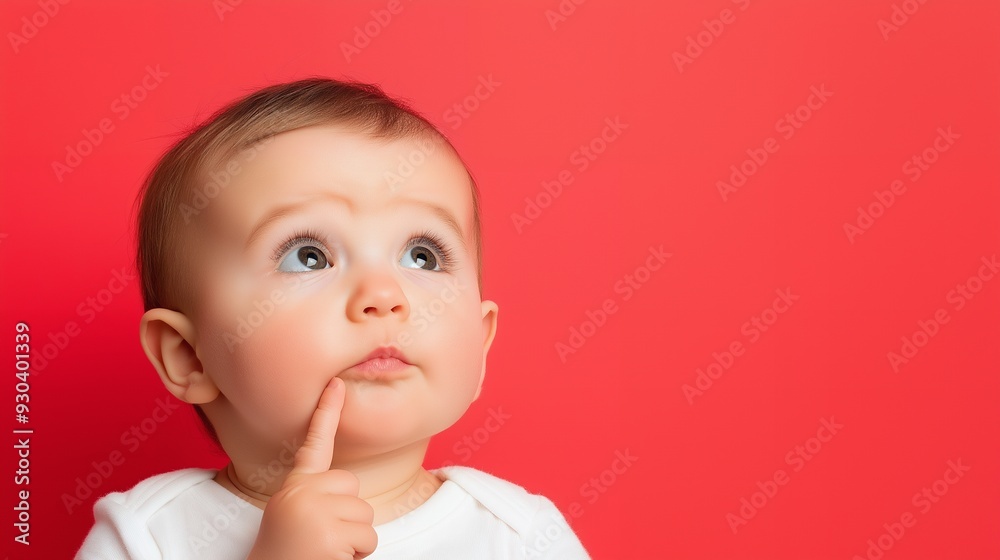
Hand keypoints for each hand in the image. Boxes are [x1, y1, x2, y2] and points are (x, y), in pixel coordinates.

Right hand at [247, 377, 376, 559]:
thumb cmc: (288, 555)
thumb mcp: (296, 516)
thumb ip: (317, 496)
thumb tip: (349, 491)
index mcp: (293, 487)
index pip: (313, 443)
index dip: (326, 410)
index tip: (337, 382)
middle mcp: (301, 493)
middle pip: (354, 488)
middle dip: (349, 517)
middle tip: (322, 539)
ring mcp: (316, 512)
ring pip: (366, 517)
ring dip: (354, 541)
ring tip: (324, 552)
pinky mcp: (331, 536)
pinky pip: (369, 540)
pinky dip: (358, 557)